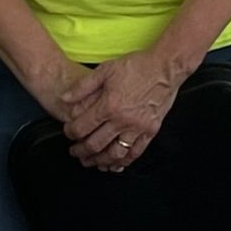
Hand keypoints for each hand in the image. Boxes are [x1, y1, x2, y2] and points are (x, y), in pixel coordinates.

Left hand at [63, 47, 184, 171]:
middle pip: (95, 144)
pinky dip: (124, 161)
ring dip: (100, 161)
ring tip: (92, 161)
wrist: (165, 67)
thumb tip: (64, 98)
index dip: (70, 133)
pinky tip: (116, 163)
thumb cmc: (137, 66)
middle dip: (81, 151)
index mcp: (109, 105)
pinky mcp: (150, 131)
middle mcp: (122, 120)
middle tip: (75, 152)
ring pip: (114, 154)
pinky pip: (135, 152)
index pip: (82, 127)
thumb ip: (83, 86)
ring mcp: (137, 128)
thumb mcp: (105, 70)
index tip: (68, 133)